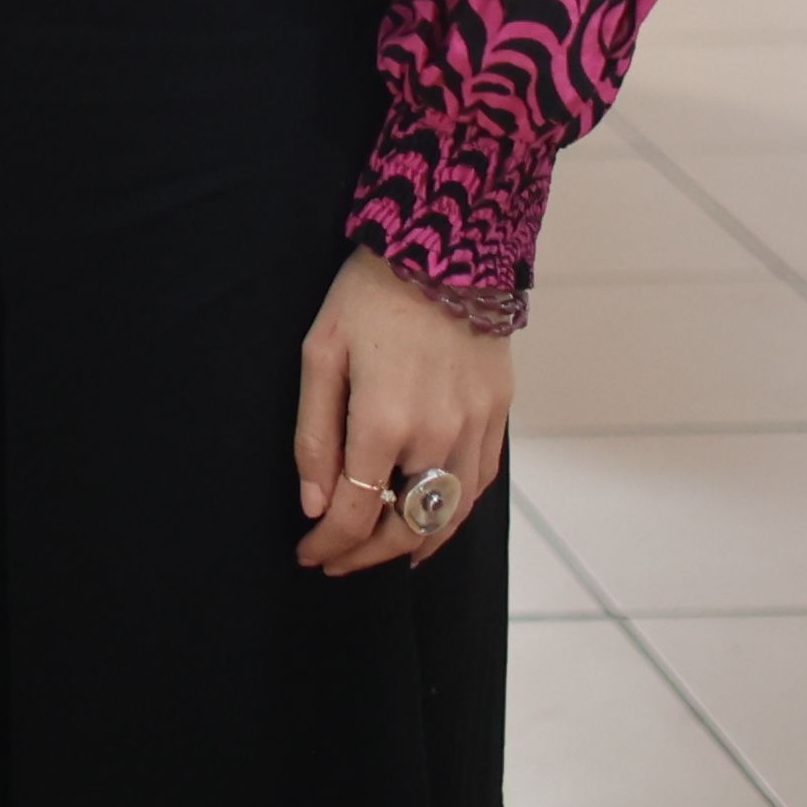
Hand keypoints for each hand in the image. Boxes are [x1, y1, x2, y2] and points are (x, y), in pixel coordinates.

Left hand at [294, 245, 508, 576]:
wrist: (446, 247)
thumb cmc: (369, 295)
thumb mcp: (321, 353)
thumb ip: (315, 435)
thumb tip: (315, 504)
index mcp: (384, 421)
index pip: (354, 513)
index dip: (328, 544)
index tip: (308, 554)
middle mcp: (437, 436)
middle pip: (404, 528)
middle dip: (364, 555)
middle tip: (335, 560)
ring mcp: (475, 429)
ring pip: (448, 517)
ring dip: (410, 544)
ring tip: (378, 553)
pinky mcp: (498, 415)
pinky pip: (478, 485)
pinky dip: (453, 515)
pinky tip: (431, 523)